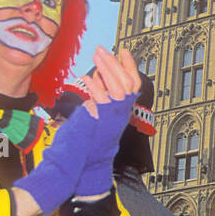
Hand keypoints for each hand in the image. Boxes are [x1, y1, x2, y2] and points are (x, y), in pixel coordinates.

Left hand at [14, 46, 139, 213]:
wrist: (82, 167)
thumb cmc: (84, 142)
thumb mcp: (93, 115)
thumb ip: (99, 98)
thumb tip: (97, 79)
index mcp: (119, 111)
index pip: (132, 84)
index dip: (129, 67)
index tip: (123, 51)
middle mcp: (120, 114)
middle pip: (127, 82)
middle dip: (115, 63)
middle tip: (102, 49)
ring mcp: (113, 118)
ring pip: (119, 88)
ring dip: (107, 69)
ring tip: (96, 56)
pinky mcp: (102, 123)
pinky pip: (103, 101)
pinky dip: (97, 88)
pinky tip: (88, 78)